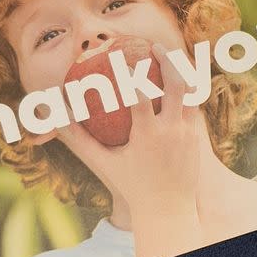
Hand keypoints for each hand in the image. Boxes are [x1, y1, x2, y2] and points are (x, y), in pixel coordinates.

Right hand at [57, 43, 204, 256]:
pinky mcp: (197, 140)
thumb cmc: (131, 186)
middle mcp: (171, 131)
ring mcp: (188, 135)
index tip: (124, 56)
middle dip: (169, 61)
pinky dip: (188, 93)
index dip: (133, 74)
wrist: (167, 210)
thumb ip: (80, 140)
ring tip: (172, 58)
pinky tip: (180, 83)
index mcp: (147, 135)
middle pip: (176, 85)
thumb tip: (59, 119)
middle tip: (156, 46)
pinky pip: (195, 109)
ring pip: (192, 94)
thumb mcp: (103, 162)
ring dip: (184, 73)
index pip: (141, 96)